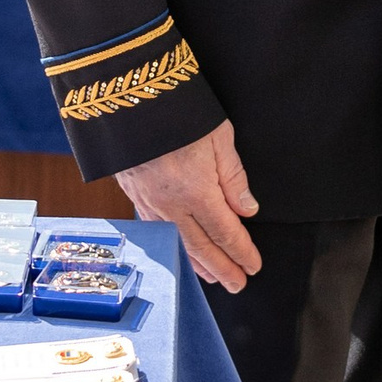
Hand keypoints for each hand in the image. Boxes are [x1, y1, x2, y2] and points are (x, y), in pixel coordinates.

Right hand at [117, 119, 260, 289]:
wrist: (127, 97)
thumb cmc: (178, 111)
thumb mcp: (219, 137)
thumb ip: (234, 178)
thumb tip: (248, 210)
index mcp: (198, 192)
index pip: (226, 233)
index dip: (242, 253)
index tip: (254, 266)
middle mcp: (172, 205)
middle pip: (202, 247)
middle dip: (223, 268)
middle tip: (238, 284)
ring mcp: (150, 202)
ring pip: (178, 243)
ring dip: (197, 263)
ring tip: (213, 277)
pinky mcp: (134, 194)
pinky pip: (156, 230)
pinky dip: (172, 246)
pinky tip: (179, 250)